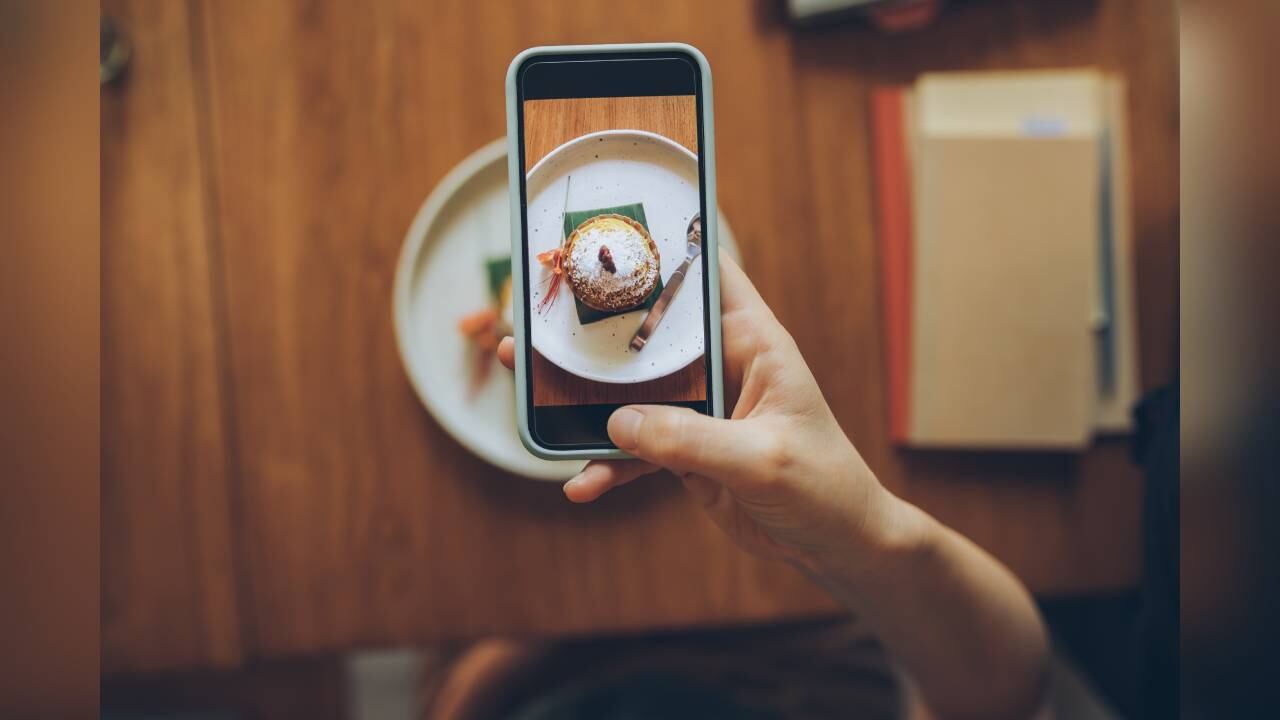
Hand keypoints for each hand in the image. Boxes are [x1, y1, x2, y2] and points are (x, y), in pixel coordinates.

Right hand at [498, 251, 911, 572]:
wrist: (832, 543)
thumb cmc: (822, 485)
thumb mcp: (761, 459)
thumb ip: (690, 441)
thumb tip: (617, 423)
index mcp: (752, 340)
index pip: (706, 273)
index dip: (662, 244)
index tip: (606, 227)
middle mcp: (720, 363)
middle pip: (646, 331)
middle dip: (591, 327)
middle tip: (533, 318)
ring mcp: (698, 406)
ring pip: (627, 390)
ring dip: (579, 397)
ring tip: (524, 395)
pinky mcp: (683, 447)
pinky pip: (632, 448)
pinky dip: (605, 464)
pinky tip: (580, 484)